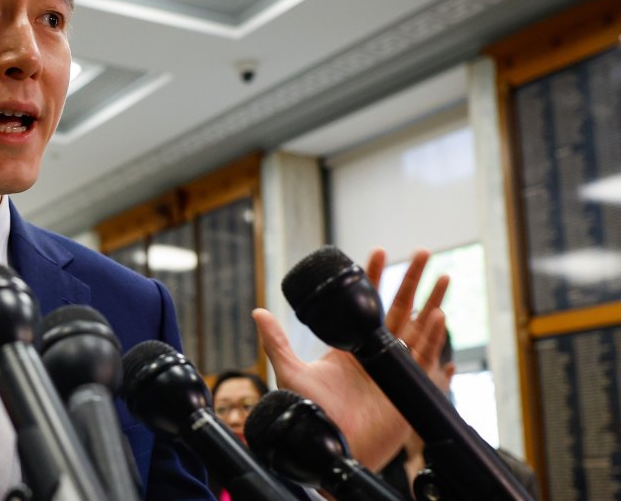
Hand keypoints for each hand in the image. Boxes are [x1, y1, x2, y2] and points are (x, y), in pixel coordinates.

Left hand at [252, 248, 447, 469]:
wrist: (329, 449)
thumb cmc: (309, 415)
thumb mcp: (291, 374)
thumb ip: (277, 343)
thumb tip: (258, 311)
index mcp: (349, 347)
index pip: (363, 305)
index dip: (371, 278)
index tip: (377, 251)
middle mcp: (374, 355)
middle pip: (398, 310)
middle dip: (410, 281)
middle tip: (421, 252)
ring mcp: (393, 371)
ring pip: (418, 329)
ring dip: (431, 303)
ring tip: (442, 276)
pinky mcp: (408, 390)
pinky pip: (424, 359)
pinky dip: (433, 337)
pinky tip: (440, 316)